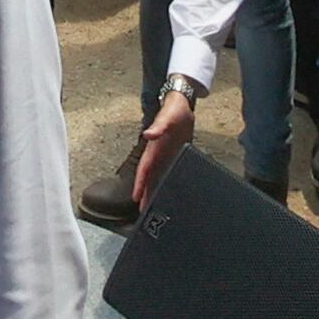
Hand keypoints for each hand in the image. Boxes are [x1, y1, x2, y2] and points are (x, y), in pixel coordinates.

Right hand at [130, 86, 196, 210]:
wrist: (182, 107)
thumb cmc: (173, 111)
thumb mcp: (166, 118)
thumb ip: (159, 127)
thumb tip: (148, 134)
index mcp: (154, 149)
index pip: (145, 170)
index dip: (140, 184)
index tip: (136, 198)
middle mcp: (159, 155)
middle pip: (151, 178)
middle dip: (147, 193)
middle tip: (144, 211)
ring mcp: (167, 156)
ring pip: (160, 178)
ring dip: (156, 191)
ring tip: (155, 207)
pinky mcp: (176, 156)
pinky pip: (171, 172)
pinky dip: (169, 183)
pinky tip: (172, 192)